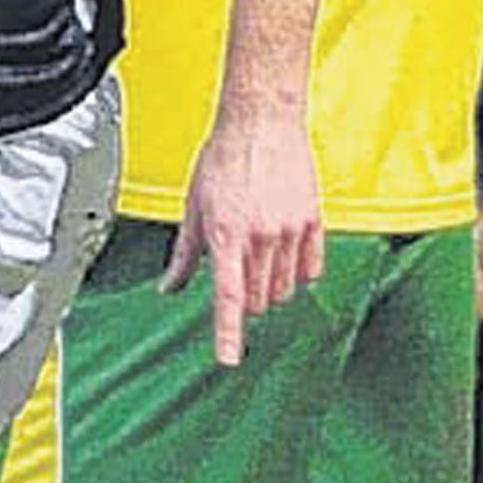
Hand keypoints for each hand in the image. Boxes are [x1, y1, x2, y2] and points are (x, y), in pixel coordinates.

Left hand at [161, 113, 324, 367]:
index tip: (228, 360)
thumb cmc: (224, 158)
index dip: (227, 333)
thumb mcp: (194, 206)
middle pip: (256, 300)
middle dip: (243, 299)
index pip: (228, 296)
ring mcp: (291, 231)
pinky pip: (311, 271)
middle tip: (235, 271)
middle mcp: (261, 236)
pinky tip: (283, 252)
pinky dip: (297, 273)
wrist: (262, 122)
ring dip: (268, 287)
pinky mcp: (314, 223)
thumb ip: (185, 254)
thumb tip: (169, 288)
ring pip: (283, 290)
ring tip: (257, 254)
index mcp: (226, 234)